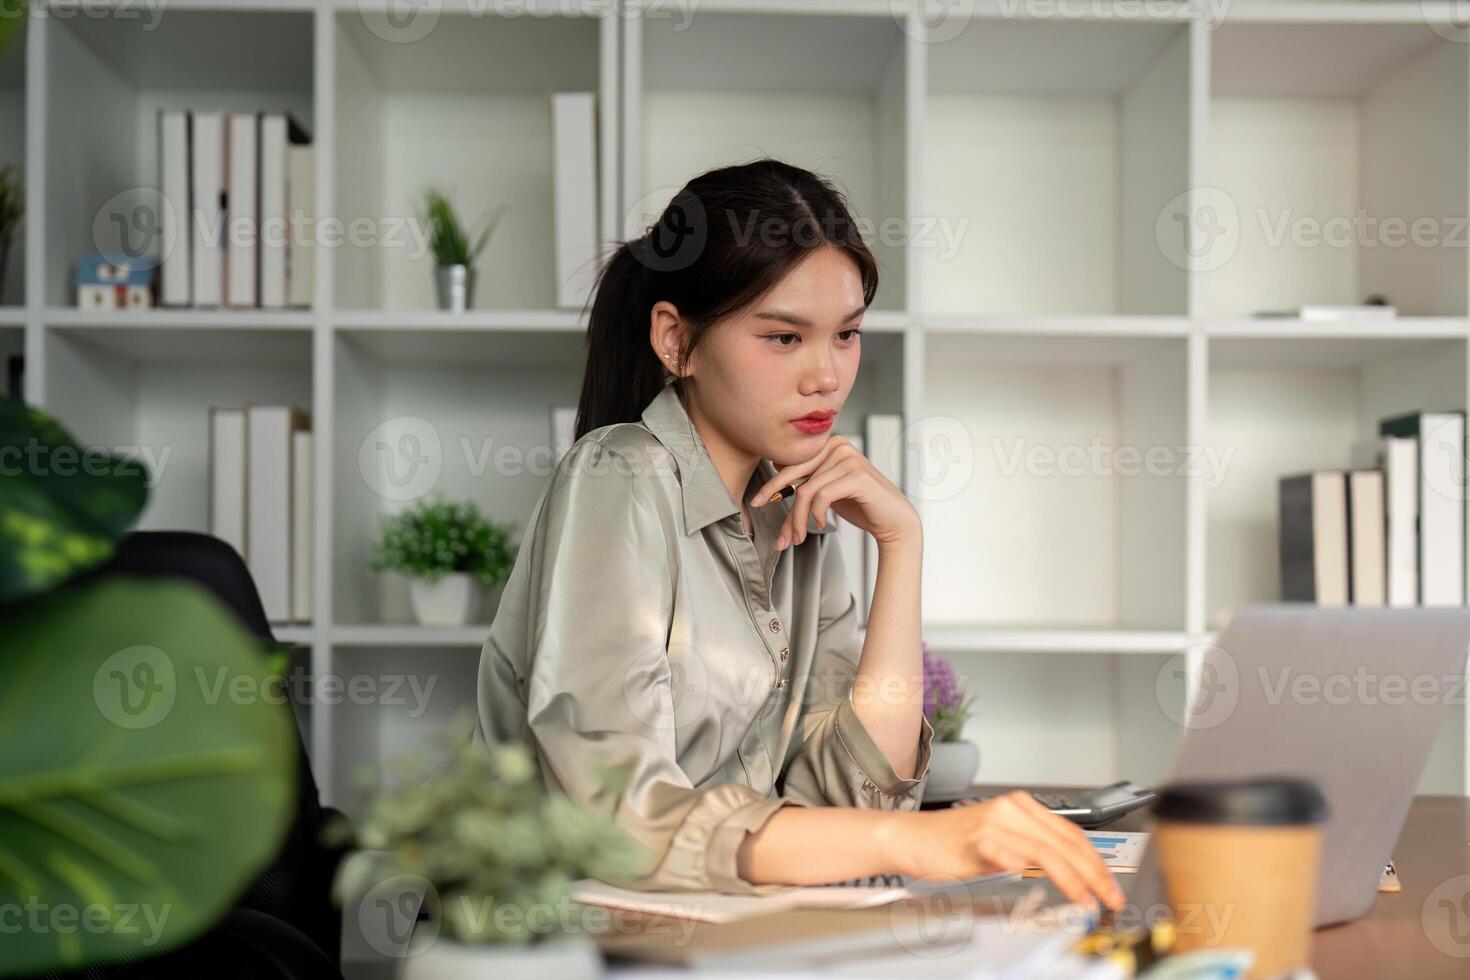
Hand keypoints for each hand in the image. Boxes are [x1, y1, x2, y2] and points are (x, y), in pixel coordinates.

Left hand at [750, 435, 918, 549]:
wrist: (893, 520)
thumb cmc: (860, 505)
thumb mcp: (827, 489)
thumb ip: (806, 478)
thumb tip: (774, 468)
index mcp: (829, 444)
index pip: (791, 464)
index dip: (772, 485)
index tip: (757, 503)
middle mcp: (839, 445)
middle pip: (795, 476)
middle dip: (780, 505)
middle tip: (774, 530)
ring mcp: (849, 458)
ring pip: (807, 491)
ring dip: (799, 520)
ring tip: (799, 538)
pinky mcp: (857, 475)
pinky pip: (822, 496)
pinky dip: (817, 515)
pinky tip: (821, 525)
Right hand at [878, 791, 1125, 911]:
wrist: (912, 838)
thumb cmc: (955, 844)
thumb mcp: (1003, 842)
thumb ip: (1034, 851)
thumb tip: (1072, 874)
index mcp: (1022, 807)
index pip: (1072, 834)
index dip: (1097, 863)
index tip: (1112, 887)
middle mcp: (1011, 810)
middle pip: (1064, 842)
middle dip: (1094, 874)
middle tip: (1110, 899)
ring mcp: (992, 822)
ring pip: (1042, 848)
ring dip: (1070, 877)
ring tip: (1085, 899)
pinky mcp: (972, 839)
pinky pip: (999, 849)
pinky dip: (1015, 860)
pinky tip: (1028, 873)